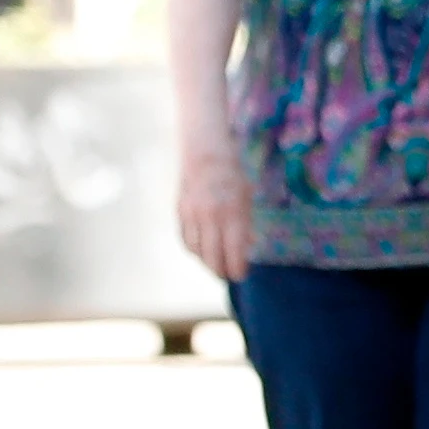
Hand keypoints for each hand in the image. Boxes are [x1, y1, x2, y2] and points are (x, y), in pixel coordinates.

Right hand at [175, 139, 250, 282]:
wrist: (205, 154)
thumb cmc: (233, 177)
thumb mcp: (247, 199)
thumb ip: (246, 225)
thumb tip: (247, 249)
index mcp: (232, 213)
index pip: (234, 253)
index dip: (237, 269)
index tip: (241, 274)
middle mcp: (211, 217)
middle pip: (213, 258)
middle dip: (222, 272)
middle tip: (228, 275)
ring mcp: (192, 215)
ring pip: (197, 252)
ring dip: (207, 263)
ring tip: (216, 265)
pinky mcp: (180, 212)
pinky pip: (186, 240)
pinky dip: (194, 250)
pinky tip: (202, 251)